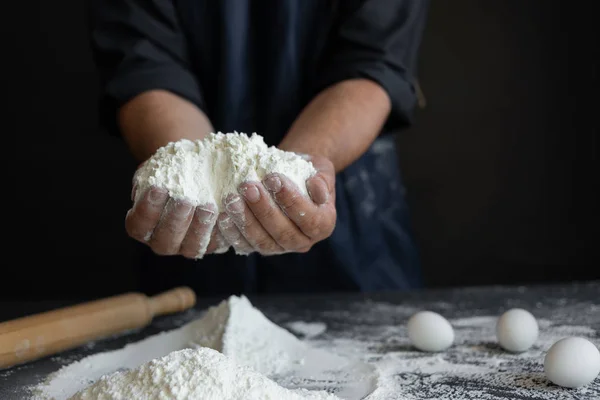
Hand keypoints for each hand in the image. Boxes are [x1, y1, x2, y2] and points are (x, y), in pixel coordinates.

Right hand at [125, 166, 229, 258]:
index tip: (158, 188)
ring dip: (200, 228)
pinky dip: (220, 231)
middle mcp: (162, 241)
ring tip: (208, 207)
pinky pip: (215, 244)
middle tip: (185, 201)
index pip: (139, 224)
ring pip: (192, 247)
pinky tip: (225, 214)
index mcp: (142, 225)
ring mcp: (186, 247)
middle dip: (175, 220)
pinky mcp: (209, 246)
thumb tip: (163, 169)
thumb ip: (156, 173)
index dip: (147, 209)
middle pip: (165, 240)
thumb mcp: (159, 168)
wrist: (196, 175)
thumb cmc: (171, 171)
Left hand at [220, 154, 336, 254]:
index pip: (309, 219)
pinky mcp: (260, 247)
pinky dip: (232, 232)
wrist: (289, 176)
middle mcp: (303, 241)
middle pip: (284, 233)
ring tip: (231, 199)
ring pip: (263, 242)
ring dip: (245, 221)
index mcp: (323, 225)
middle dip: (264, 210)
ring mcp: (280, 248)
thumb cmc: (306, 171)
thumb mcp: (321, 169)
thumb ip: (322, 179)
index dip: (291, 200)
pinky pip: (245, 245)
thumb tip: (317, 189)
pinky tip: (222, 215)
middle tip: (248, 187)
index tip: (273, 178)